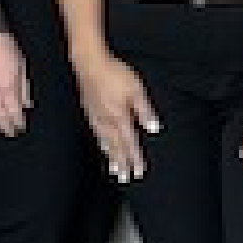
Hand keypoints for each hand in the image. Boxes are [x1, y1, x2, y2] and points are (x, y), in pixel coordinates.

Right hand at [0, 29, 30, 136]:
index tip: (21, 126)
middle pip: (0, 116)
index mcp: (8, 87)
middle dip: (6, 126)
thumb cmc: (4, 46)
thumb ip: (24, 87)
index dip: (18, 122)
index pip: (14, 112)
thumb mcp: (22, 65)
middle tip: (11, 132)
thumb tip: (27, 103)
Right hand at [72, 51, 157, 181]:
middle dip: (122, 163)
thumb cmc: (114, 73)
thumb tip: (153, 128)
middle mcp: (106, 121)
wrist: (89, 63)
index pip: (130, 142)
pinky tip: (103, 146)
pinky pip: (97, 134)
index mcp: (119, 116)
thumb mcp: (136, 89)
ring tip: (115, 170)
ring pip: (105, 142)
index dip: (135, 158)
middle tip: (126, 179)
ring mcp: (96, 117)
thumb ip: (144, 110)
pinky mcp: (89, 111)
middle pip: (116, 147)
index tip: (139, 172)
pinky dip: (101, 144)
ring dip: (111, 157)